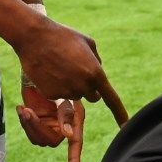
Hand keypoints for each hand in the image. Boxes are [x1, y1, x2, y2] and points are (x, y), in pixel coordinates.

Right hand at [11, 18, 129, 161]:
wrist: (35, 37)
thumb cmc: (63, 36)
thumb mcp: (87, 42)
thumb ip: (97, 60)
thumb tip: (99, 71)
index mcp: (95, 74)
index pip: (111, 99)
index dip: (120, 113)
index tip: (126, 126)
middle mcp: (82, 86)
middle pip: (92, 96)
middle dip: (88, 88)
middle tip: (77, 70)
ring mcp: (66, 92)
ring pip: (74, 94)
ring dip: (70, 84)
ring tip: (60, 65)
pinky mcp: (51, 94)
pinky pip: (58, 94)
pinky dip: (55, 85)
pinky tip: (49, 70)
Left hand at [17, 80, 86, 161]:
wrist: (42, 64)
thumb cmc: (59, 77)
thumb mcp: (66, 95)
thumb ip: (67, 116)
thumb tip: (68, 136)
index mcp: (74, 119)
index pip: (75, 143)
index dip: (74, 161)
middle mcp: (62, 125)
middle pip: (50, 141)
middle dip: (37, 130)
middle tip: (28, 112)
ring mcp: (49, 124)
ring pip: (38, 138)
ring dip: (28, 126)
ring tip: (24, 109)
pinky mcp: (36, 120)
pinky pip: (29, 130)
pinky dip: (24, 121)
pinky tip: (22, 108)